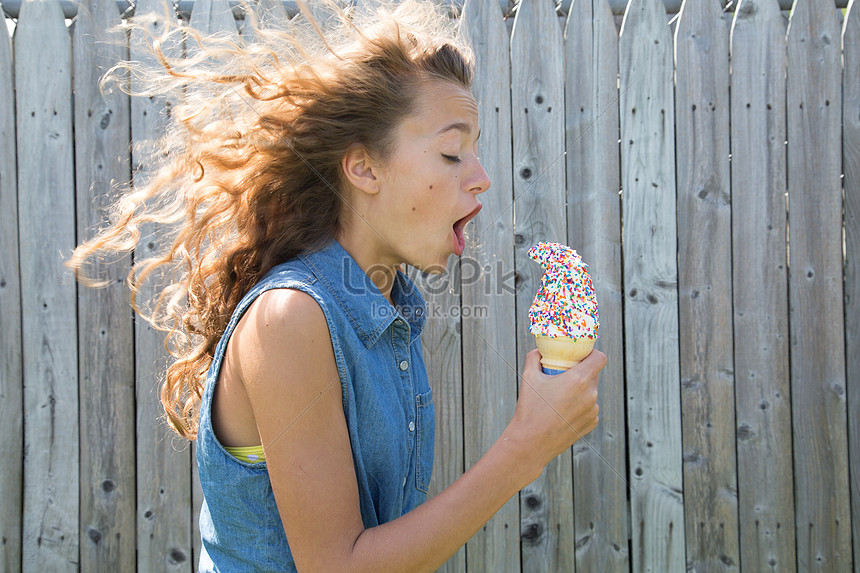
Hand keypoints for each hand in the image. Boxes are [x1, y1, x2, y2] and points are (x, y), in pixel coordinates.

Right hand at [503, 348, 605, 478]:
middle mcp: (590, 394)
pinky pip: (589, 407)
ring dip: (581, 390)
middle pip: (594, 374)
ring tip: (561, 397)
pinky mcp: (591, 423)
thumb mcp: (528, 378)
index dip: (593, 353)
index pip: (599, 358)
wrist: (531, 443)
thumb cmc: (530, 409)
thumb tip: (538, 350)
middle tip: (565, 375)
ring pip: (591, 392)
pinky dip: (580, 406)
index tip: (583, 355)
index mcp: (578, 380)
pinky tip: (564, 411)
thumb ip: (534, 358)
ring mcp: (592, 410)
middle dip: (582, 372)